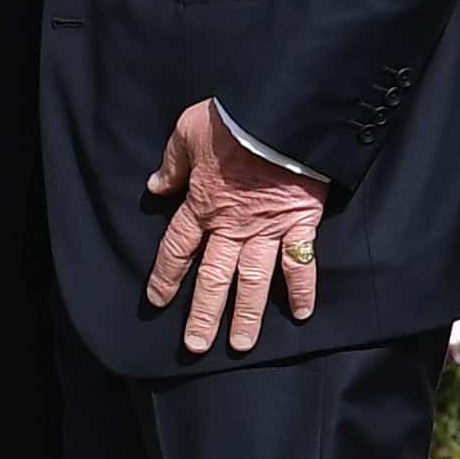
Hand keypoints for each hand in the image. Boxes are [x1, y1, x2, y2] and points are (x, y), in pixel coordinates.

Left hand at [145, 98, 324, 351]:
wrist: (282, 112)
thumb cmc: (232, 119)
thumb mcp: (188, 132)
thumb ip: (173, 163)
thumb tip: (156, 185)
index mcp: (202, 205)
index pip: (178, 249)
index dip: (166, 276)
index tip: (157, 301)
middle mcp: (232, 226)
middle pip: (214, 277)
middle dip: (204, 313)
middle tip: (195, 346)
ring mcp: (269, 228)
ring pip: (253, 280)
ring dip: (246, 314)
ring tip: (240, 344)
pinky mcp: (301, 223)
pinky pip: (302, 263)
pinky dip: (304, 289)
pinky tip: (302, 314)